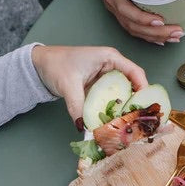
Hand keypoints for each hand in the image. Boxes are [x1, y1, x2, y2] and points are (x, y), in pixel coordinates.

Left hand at [31, 45, 147, 127]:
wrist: (40, 64)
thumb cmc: (55, 64)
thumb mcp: (68, 85)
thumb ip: (78, 107)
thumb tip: (85, 127)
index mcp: (109, 58)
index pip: (135, 72)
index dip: (143, 88)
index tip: (144, 105)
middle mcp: (112, 66)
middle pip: (133, 84)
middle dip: (136, 101)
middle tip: (137, 119)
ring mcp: (107, 77)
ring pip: (124, 93)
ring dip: (126, 107)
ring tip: (128, 122)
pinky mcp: (101, 86)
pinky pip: (113, 98)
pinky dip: (115, 109)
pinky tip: (114, 120)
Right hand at [78, 0, 183, 44]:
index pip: (124, 7)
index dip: (142, 18)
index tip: (160, 20)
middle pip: (131, 23)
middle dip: (155, 32)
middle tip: (176, 32)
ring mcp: (113, 5)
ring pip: (131, 27)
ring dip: (152, 36)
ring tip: (172, 37)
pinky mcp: (117, 7)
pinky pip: (130, 25)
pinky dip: (145, 34)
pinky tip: (158, 38)